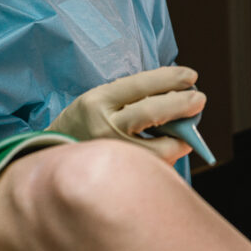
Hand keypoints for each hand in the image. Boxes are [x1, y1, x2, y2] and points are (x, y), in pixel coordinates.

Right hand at [48, 66, 204, 164]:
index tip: (191, 77)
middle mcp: (103, 125)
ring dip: (182, 138)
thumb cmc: (86, 125)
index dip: (170, 79)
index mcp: (97, 100)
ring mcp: (112, 153)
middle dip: (182, 104)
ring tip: (188, 132)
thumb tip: (179, 95)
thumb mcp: (101, 101)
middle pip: (152, 111)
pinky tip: (173, 148)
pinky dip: (169, 157)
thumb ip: (134, 98)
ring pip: (159, 147)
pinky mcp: (121, 174)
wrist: (51, 158)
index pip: (140, 85)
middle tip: (199, 99)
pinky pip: (155, 166)